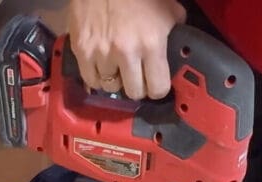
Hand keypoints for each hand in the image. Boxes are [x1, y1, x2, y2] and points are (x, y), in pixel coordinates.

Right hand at [68, 0, 185, 99]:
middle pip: (134, 92)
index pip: (158, 88)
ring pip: (111, 87)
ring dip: (116, 79)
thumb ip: (174, 32)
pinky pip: (91, 79)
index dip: (158, 88)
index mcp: (151, 42)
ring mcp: (101, 52)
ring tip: (118, 67)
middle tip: (137, 76)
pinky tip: (103, 67)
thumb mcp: (167, 8)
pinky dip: (97, 77)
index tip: (156, 84)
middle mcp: (126, 52)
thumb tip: (179, 50)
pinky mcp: (82, 49)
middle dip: (138, 86)